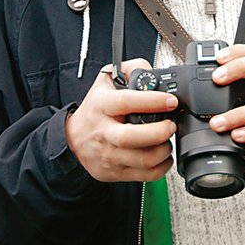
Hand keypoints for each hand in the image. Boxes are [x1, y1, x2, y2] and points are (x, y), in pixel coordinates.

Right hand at [65, 60, 177, 182]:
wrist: (74, 138)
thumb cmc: (95, 109)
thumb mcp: (107, 81)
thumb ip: (131, 70)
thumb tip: (153, 73)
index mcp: (102, 106)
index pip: (126, 102)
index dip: (152, 101)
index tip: (170, 101)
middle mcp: (104, 132)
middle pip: (132, 137)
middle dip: (159, 131)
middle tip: (170, 124)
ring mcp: (108, 155)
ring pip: (142, 159)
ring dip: (163, 150)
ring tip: (166, 139)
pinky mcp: (114, 172)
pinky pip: (145, 175)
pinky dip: (162, 166)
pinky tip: (162, 155)